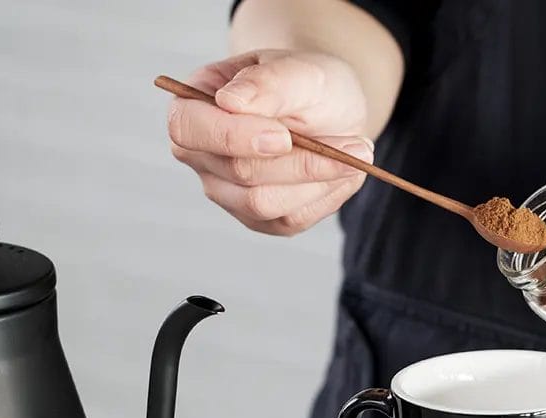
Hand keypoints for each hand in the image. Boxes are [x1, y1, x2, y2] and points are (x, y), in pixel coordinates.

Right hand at [168, 49, 372, 235]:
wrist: (330, 110)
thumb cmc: (308, 84)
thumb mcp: (300, 69)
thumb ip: (268, 82)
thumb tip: (230, 102)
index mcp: (193, 107)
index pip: (188, 130)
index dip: (234, 137)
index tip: (284, 135)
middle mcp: (201, 155)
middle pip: (240, 173)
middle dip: (303, 161)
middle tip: (357, 146)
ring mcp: (227, 192)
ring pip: (266, 204)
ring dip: (320, 180)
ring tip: (358, 153)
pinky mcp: (259, 219)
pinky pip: (290, 220)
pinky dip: (325, 196)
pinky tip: (343, 172)